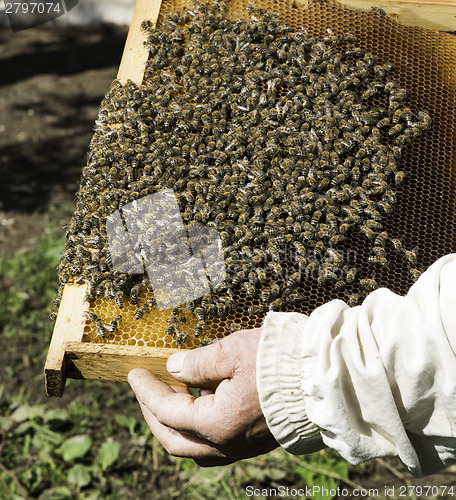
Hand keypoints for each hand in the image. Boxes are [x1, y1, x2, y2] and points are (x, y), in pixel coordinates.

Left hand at [128, 328, 277, 465]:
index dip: (146, 391)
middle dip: (154, 415)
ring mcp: (243, 445)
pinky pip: (216, 442)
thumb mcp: (232, 352)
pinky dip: (199, 424)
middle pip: (175, 440)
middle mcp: (228, 443)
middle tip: (147, 389)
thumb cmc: (280, 361)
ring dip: (176, 423)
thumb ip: (197, 363)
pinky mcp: (256, 439)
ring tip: (174, 392)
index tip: (133, 373)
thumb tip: (174, 368)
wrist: (327, 377)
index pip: (168, 411)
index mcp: (218, 424)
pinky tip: (203, 399)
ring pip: (196, 446)